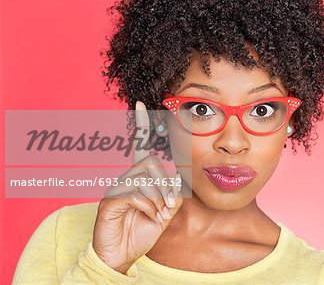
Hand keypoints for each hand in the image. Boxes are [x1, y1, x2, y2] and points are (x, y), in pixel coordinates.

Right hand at [92, 101, 182, 273]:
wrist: (121, 256)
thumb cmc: (141, 232)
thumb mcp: (164, 214)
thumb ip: (173, 196)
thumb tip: (176, 179)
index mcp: (138, 178)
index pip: (140, 147)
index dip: (141, 126)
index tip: (141, 104)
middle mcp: (125, 178)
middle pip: (150, 162)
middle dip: (164, 185)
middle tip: (166, 206)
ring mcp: (116, 188)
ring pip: (145, 178)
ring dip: (158, 199)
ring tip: (157, 215)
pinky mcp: (109, 200)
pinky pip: (135, 193)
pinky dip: (148, 207)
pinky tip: (148, 218)